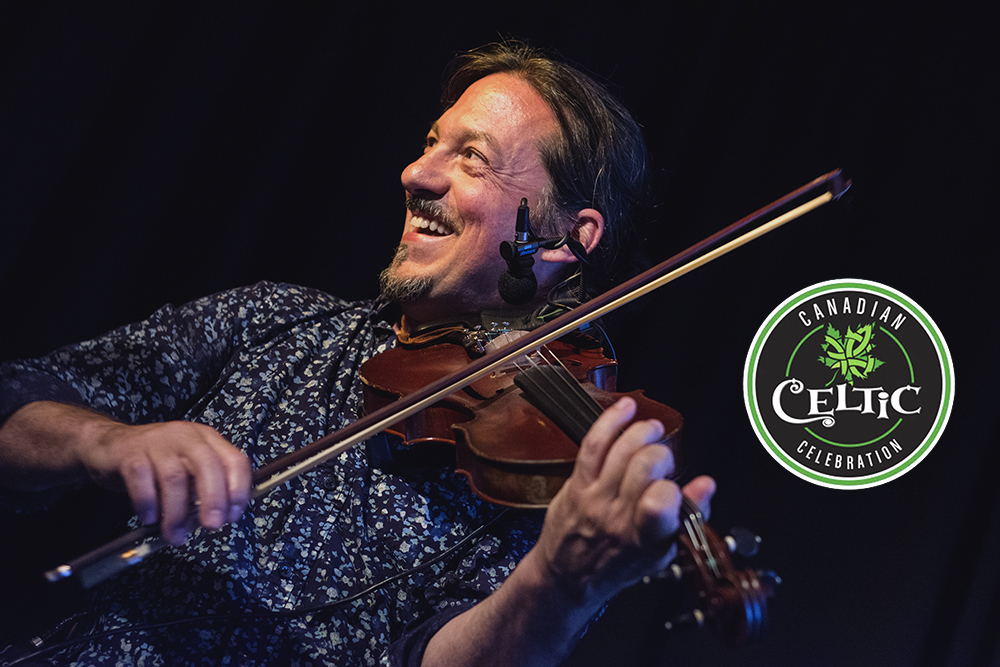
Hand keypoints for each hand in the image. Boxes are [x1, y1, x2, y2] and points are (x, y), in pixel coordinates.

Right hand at [79, 420, 251, 544]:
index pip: (235, 460)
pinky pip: (141, 479)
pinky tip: (149, 519)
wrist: (108, 446)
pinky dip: (147, 503)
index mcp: (207, 440)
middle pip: (208, 465)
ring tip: (175, 535)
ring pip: (174, 477)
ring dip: (177, 512)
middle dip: (214, 499)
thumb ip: (203, 489)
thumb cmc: (155, 464)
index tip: (233, 516)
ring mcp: (157, 442)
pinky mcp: (130, 453)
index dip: (239, 490)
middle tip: (212, 526)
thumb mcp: (187, 470)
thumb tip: (219, 519)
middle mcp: (186, 436)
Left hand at [532, 397, 714, 604]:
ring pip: (621, 452)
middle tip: (662, 459)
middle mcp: (619, 517)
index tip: (675, 486)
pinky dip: (610, 421)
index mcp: (646, 539)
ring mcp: (595, 499)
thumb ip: (689, 516)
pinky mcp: (577, 485)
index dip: (672, 487)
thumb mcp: (662, 553)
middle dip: (660, 454)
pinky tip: (626, 409)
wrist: (568, 577)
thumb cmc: (617, 564)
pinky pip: (593, 445)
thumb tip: (706, 484)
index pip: (661, 503)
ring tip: (652, 430)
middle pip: (644, 466)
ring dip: (641, 432)